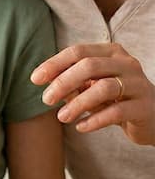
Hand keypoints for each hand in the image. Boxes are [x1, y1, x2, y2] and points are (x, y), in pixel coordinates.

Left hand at [31, 42, 154, 144]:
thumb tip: (45, 82)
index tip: (35, 79)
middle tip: (46, 100)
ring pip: (104, 88)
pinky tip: (81, 127)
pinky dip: (95, 120)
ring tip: (62, 117)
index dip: (54, 64)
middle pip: (90, 66)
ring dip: (78, 103)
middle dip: (63, 82)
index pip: (78, 51)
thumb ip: (71, 83)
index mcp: (111, 53)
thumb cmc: (115, 99)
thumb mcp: (91, 88)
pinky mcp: (145, 107)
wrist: (152, 117)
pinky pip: (117, 112)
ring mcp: (139, 84)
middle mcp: (127, 64)